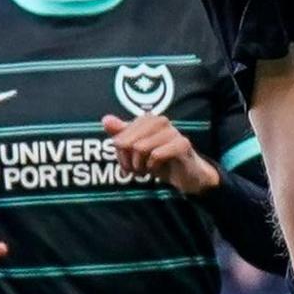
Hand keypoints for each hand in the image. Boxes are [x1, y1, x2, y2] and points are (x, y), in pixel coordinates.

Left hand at [104, 113, 220, 195]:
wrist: (188, 174)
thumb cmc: (161, 159)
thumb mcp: (137, 149)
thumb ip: (121, 133)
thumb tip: (105, 119)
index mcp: (147, 119)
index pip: (119, 138)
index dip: (121, 156)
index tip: (128, 164)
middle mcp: (159, 120)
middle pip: (127, 143)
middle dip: (129, 162)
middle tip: (137, 170)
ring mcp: (172, 131)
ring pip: (140, 148)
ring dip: (140, 166)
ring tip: (146, 170)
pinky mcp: (182, 143)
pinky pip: (156, 155)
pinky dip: (153, 167)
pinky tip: (157, 170)